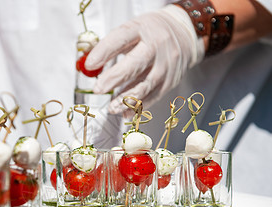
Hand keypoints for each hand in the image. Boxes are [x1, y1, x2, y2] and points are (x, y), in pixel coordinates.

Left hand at [85, 5, 204, 116]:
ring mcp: (166, 64)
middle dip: (115, 78)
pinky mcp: (171, 80)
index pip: (121, 38)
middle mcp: (157, 45)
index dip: (104, 52)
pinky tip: (125, 112)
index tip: (90, 65)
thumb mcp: (131, 31)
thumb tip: (88, 67)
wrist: (184, 34)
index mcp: (142, 28)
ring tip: (111, 107)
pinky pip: (154, 96)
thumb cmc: (150, 33)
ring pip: (146, 84)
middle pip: (135, 63)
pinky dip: (139, 106)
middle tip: (98, 89)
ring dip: (126, 98)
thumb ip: (108, 47)